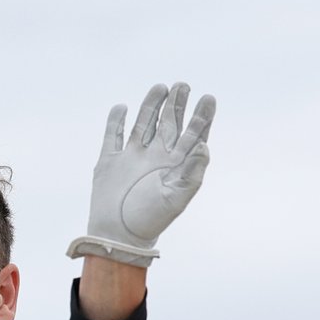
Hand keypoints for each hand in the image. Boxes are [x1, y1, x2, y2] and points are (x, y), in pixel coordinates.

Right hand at [67, 82, 213, 265]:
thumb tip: (204, 146)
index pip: (192, 135)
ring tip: (161, 87)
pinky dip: (116, 121)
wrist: (117, 235)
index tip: (209, 99)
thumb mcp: (177, 197)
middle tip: (183, 85)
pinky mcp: (110, 161)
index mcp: (174, 165)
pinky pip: (113, 135)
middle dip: (176, 104)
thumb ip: (192, 172)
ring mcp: (132, 157)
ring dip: (151, 105)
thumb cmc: (150, 219)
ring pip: (144, 123)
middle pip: (169, 123)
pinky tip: (122, 107)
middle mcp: (155, 158)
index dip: (201, 117)